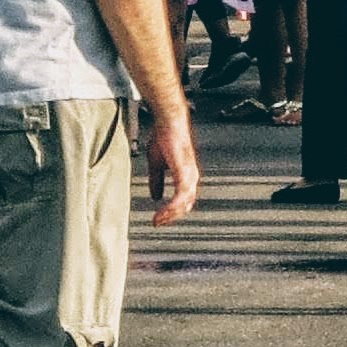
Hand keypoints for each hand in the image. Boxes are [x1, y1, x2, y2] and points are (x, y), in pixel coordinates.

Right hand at [145, 102, 200, 224]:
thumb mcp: (157, 164)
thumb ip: (156, 180)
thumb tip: (155, 196)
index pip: (183, 200)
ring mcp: (189, 176)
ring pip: (184, 204)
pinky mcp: (184, 173)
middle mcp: (191, 177)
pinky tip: (162, 212)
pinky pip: (180, 197)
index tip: (158, 218)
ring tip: (157, 220)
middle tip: (157, 223)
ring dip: (170, 214)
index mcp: (186, 176)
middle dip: (171, 217)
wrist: (168, 123)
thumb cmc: (164, 138)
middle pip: (185, 205)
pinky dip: (171, 207)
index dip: (172, 211)